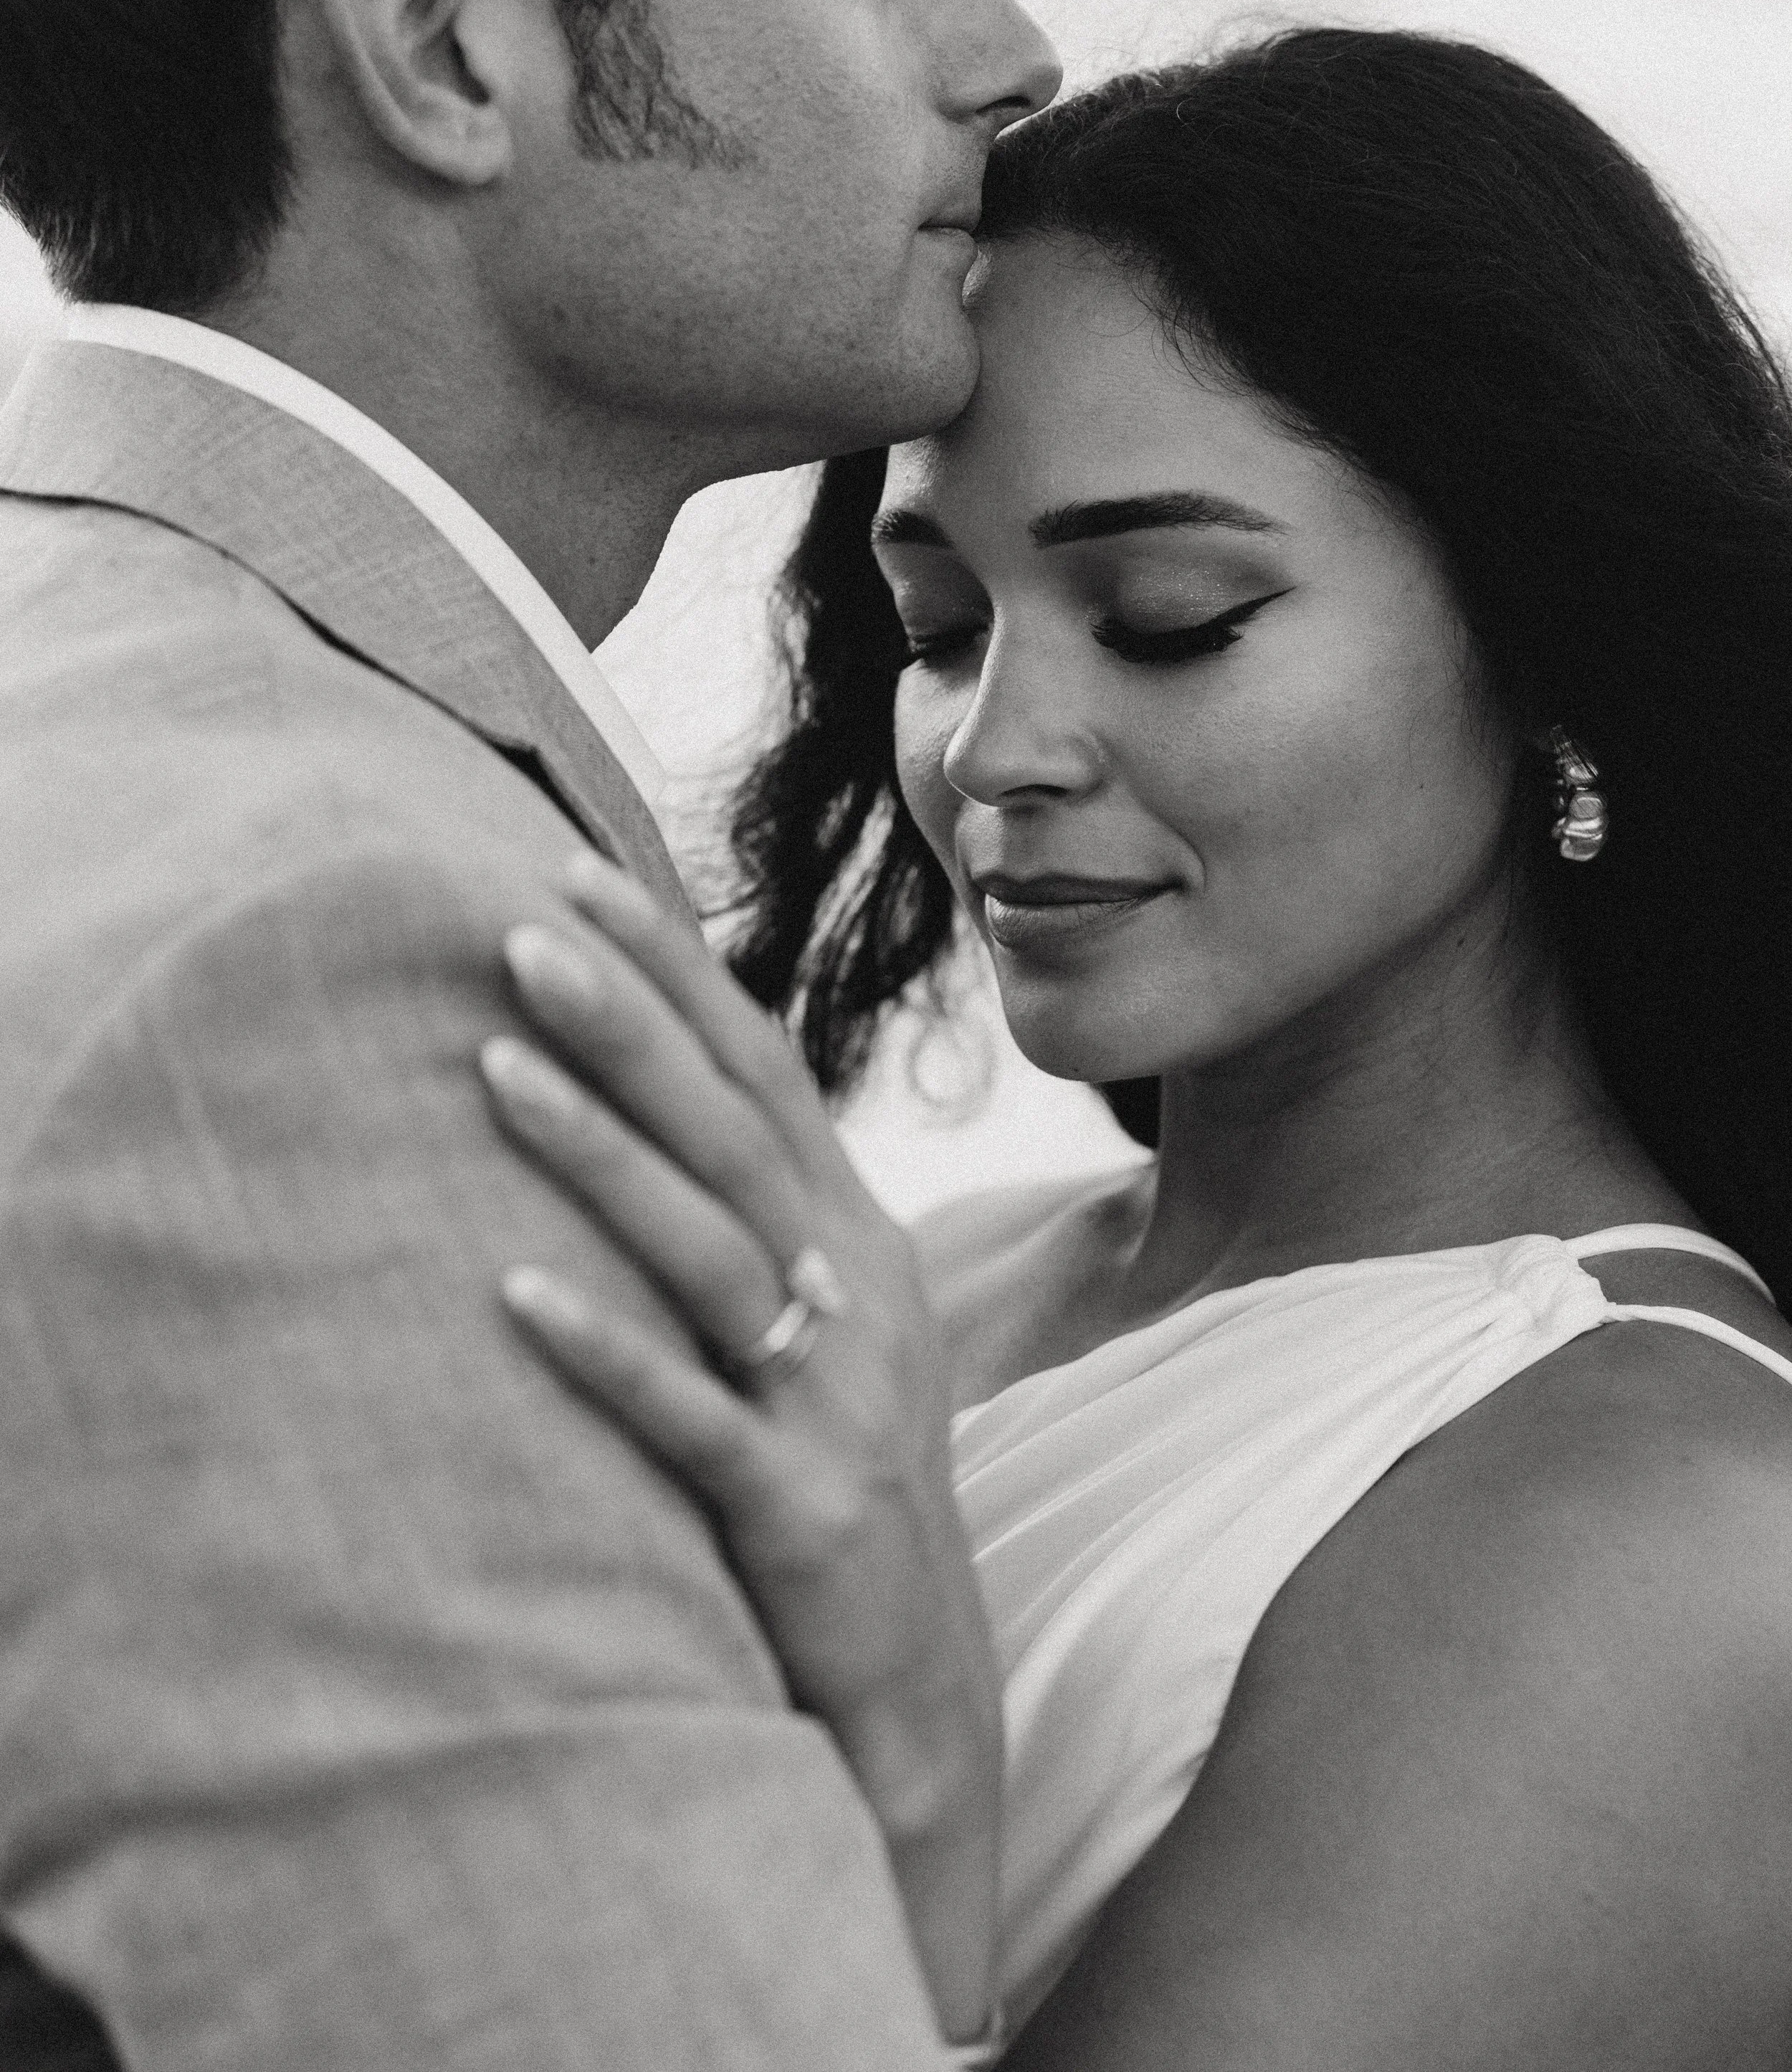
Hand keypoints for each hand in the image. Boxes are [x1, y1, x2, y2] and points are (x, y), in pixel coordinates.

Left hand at [479, 849, 1002, 2049]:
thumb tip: (661, 1099)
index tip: (577, 880)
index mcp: (860, 1236)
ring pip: (709, 1246)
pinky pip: (689, 1415)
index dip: (673, 974)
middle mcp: (859, 1293)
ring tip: (497, 1067)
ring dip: (600, 1153)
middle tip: (524, 930)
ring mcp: (835, 1397)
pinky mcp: (803, 1507)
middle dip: (631, 1022)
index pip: (761, 1071)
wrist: (923, 1691)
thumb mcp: (826, 1328)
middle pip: (733, 1130)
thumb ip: (763, 1216)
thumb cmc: (843, 1484)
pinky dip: (603, 1348)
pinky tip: (511, 1290)